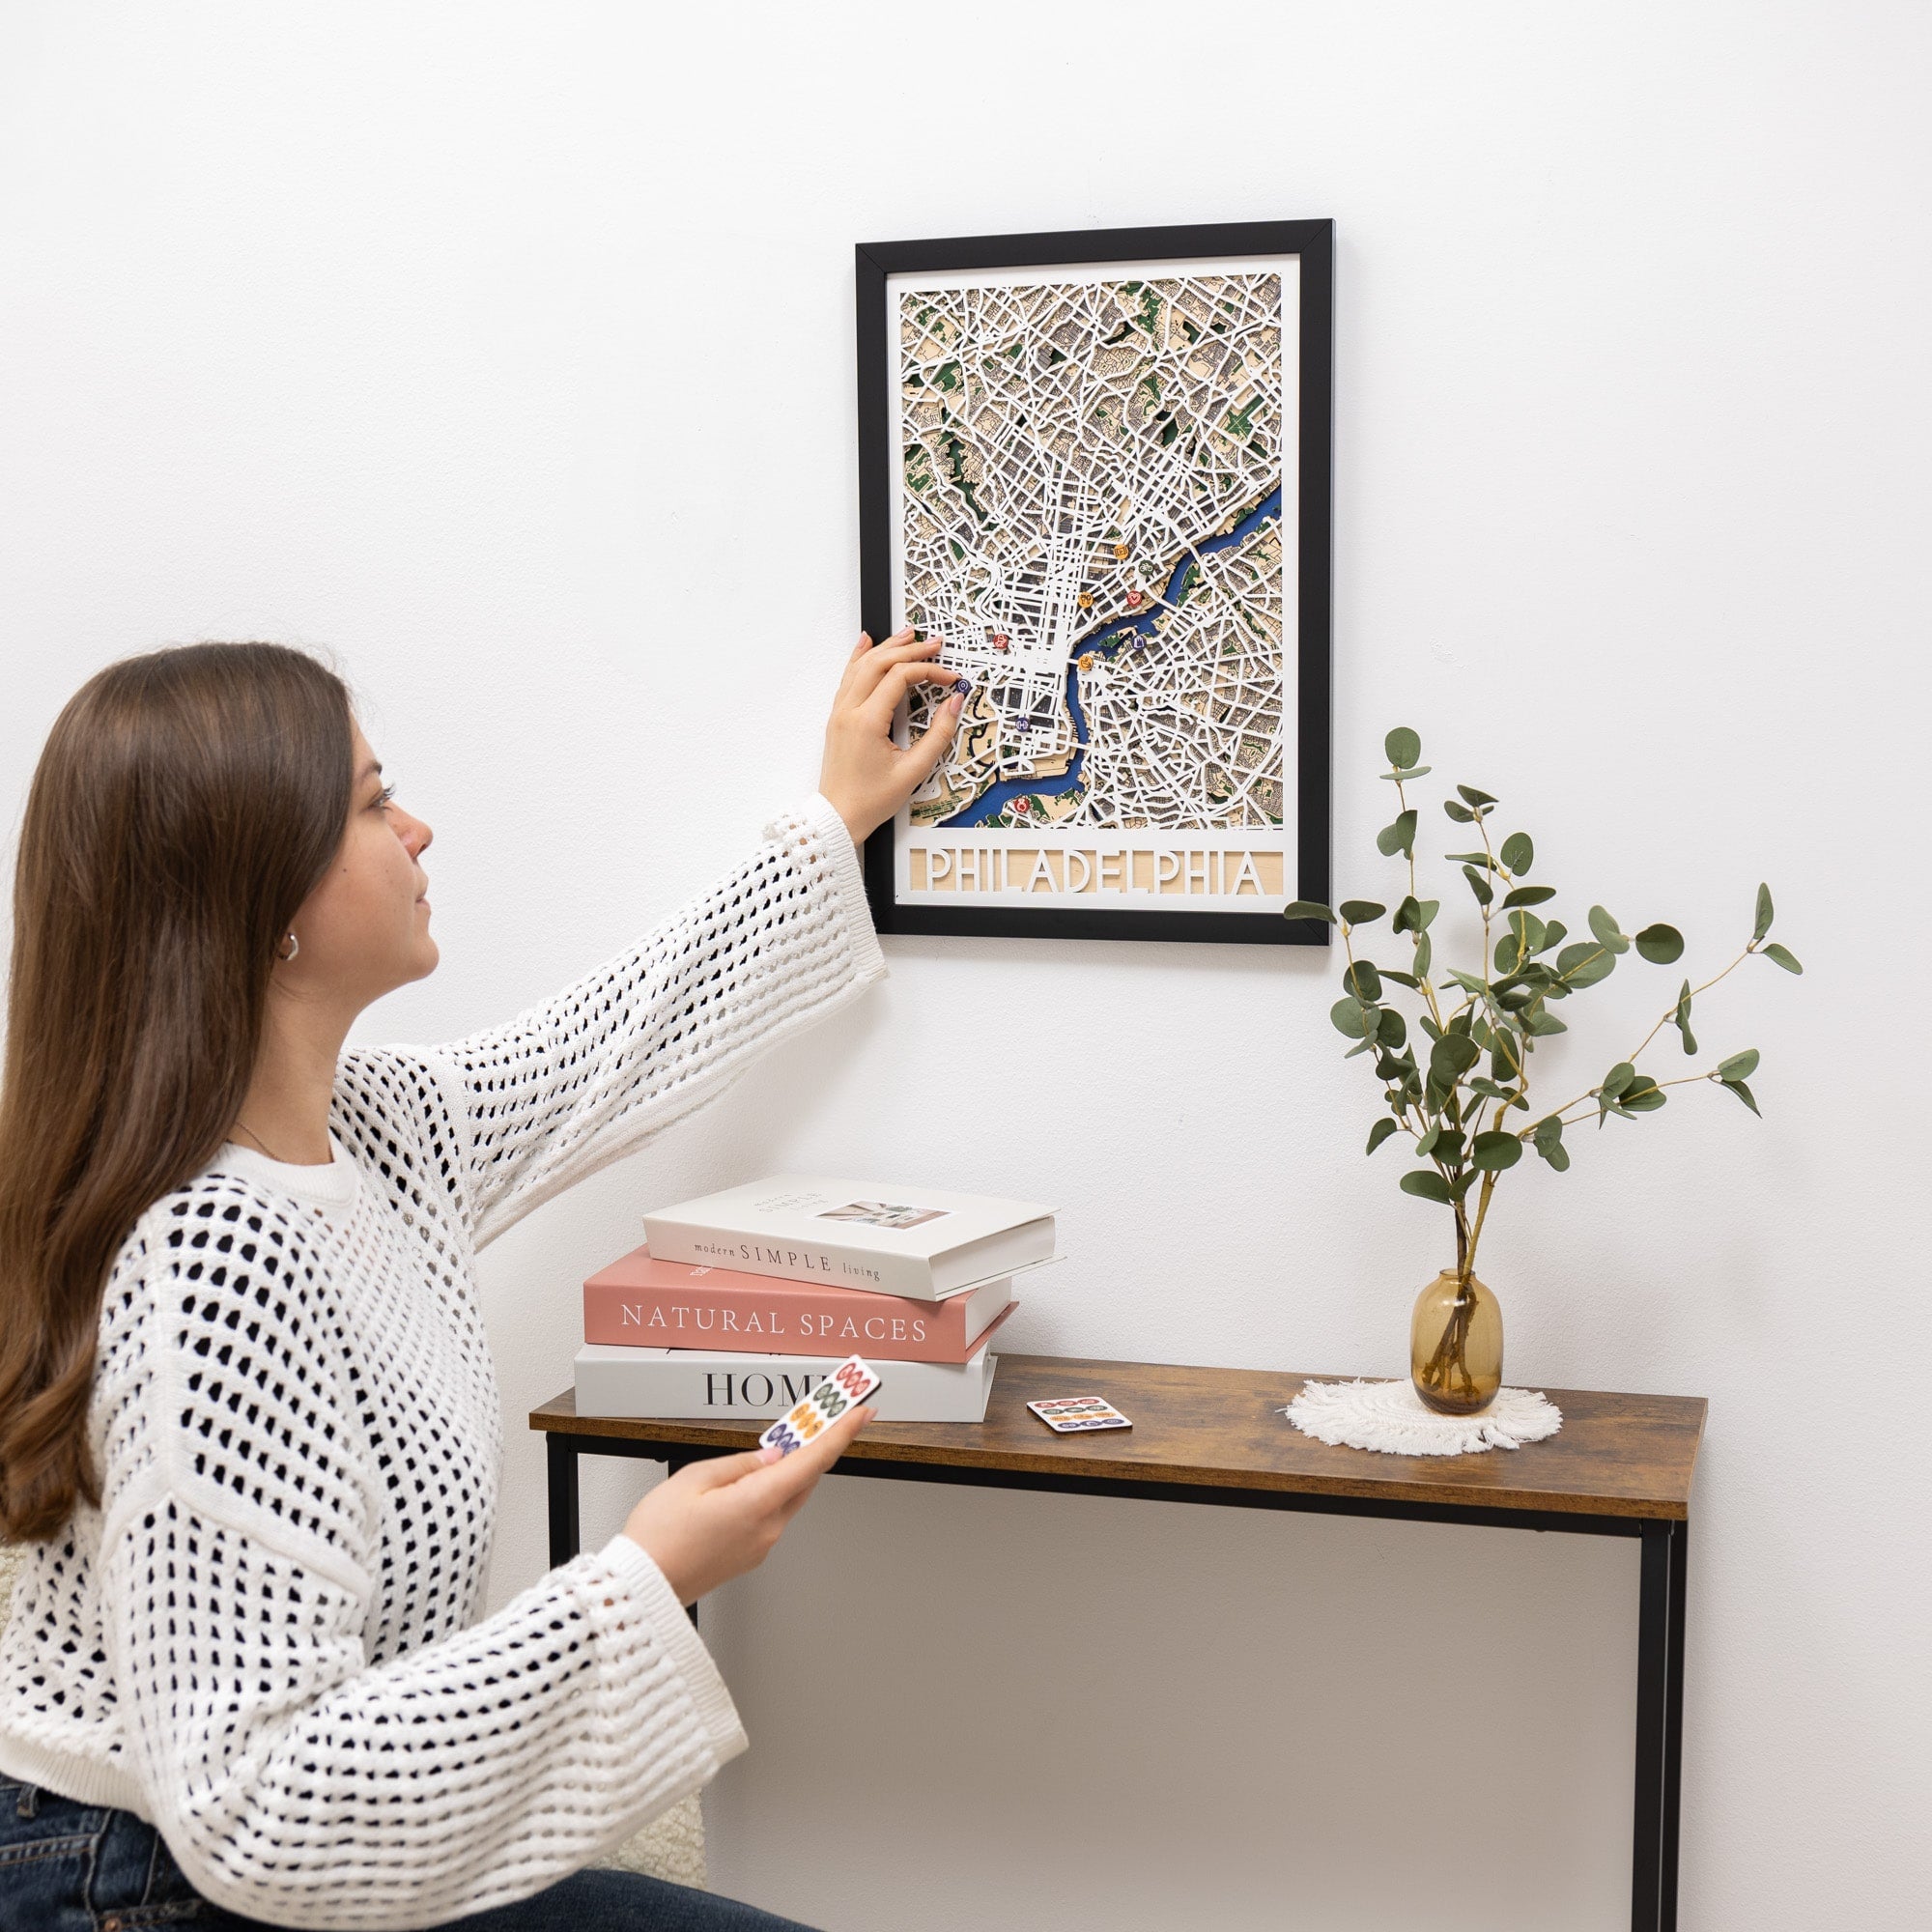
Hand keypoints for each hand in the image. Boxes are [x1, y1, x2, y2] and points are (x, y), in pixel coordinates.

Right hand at [620, 1402, 875, 1604]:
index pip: (814, 1461)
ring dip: (791, 1470)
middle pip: (805, 1478)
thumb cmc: (658, 1537)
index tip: (861, 1414)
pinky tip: (754, 1479)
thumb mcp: (693, 1479)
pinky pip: (771, 1514)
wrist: (642, 1587)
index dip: (841, 1434)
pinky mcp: (751, 1554)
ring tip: (782, 1443)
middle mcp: (768, 1527)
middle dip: (815, 1447)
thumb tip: (771, 1456)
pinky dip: (772, 1491)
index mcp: (757, 1503)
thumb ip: (739, 1464)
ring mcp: (761, 1544)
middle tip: (822, 1418)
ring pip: (788, 1496)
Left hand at [818, 628, 963, 846]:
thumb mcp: (913, 771)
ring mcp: (840, 713)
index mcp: (866, 722)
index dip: (929, 671)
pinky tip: (866, 643)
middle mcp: (849, 711)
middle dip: (909, 649)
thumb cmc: (871, 801)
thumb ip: (938, 734)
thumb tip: (955, 703)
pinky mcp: (837, 718)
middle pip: (880, 663)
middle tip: (934, 643)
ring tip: (907, 633)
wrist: (838, 817)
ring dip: (886, 647)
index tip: (951, 679)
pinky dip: (859, 658)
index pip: (900, 678)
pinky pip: (848, 678)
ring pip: (861, 666)